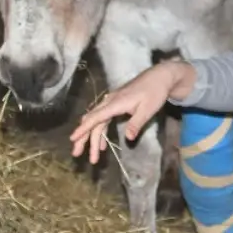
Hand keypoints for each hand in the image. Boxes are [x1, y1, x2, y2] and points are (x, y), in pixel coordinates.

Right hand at [70, 61, 194, 164]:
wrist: (160, 76)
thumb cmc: (155, 92)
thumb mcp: (148, 109)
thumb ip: (136, 123)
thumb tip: (128, 138)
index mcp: (116, 103)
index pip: (96, 117)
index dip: (83, 128)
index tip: (73, 138)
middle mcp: (110, 101)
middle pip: (93, 121)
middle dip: (84, 138)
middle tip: (76, 154)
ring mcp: (112, 101)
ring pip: (97, 121)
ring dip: (93, 138)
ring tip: (92, 156)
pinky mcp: (116, 103)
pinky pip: (104, 119)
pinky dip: (101, 132)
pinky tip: (103, 144)